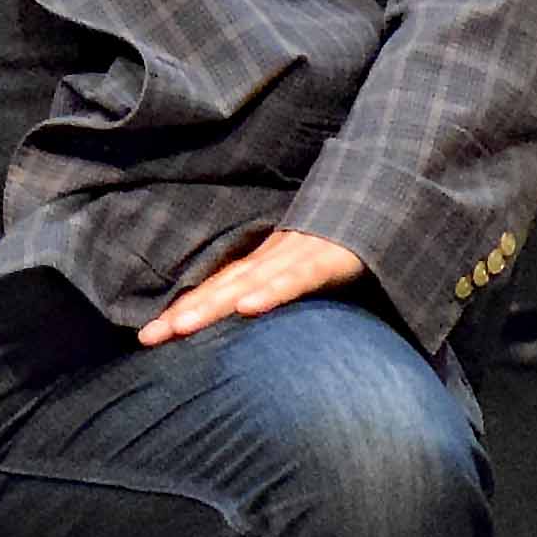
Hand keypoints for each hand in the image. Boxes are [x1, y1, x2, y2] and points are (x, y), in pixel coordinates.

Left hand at [139, 228, 363, 346]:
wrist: (389, 197)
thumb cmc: (352, 240)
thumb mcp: (312, 268)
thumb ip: (287, 288)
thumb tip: (258, 317)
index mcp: (269, 261)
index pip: (218, 287)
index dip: (183, 308)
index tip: (147, 336)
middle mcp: (275, 256)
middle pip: (222, 286)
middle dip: (184, 312)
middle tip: (147, 338)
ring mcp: (300, 254)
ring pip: (250, 282)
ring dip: (214, 304)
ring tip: (181, 327)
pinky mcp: (330, 258)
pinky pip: (298, 277)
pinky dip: (273, 291)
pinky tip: (250, 307)